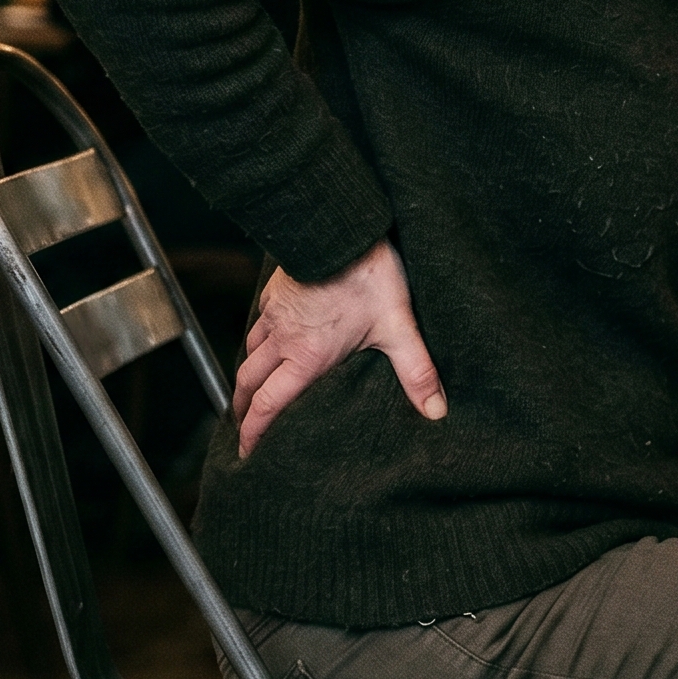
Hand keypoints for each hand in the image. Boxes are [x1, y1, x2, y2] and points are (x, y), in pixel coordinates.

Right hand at [233, 238, 445, 456]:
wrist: (339, 226)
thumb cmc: (368, 275)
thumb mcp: (397, 327)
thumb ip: (416, 371)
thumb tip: (436, 410)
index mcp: (308, 357)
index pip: (270, 404)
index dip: (253, 431)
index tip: (246, 452)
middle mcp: (284, 338)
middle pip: (249, 381)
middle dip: (242, 408)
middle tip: (241, 425)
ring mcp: (276, 312)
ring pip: (250, 350)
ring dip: (247, 374)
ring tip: (250, 388)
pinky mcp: (277, 290)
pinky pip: (259, 321)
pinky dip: (258, 339)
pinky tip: (269, 338)